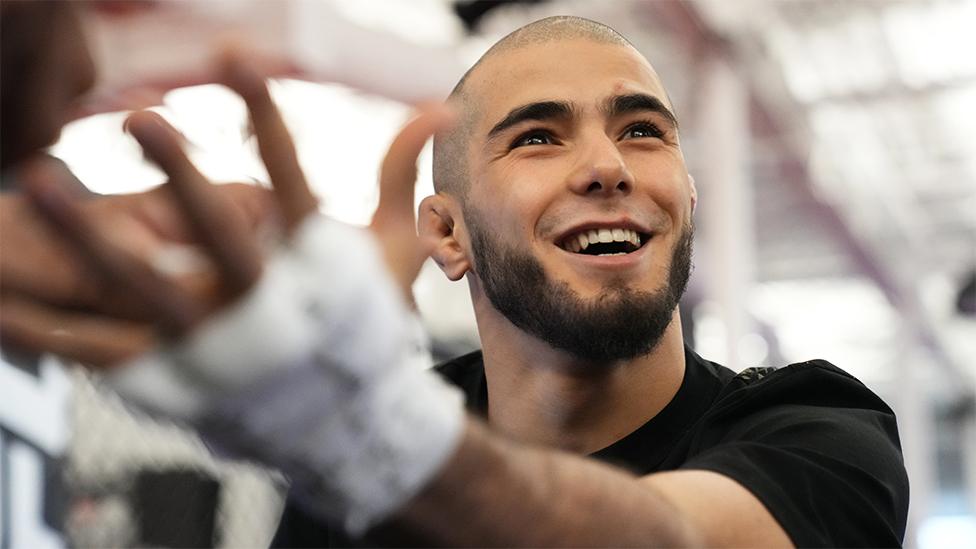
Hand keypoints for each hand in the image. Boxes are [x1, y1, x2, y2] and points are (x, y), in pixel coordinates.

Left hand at [10, 51, 452, 365]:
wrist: (349, 424)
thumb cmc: (365, 326)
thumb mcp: (390, 247)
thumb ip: (398, 171)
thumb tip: (440, 105)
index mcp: (315, 263)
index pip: (291, 177)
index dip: (265, 116)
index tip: (233, 57)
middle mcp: (264, 300)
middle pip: (217, 234)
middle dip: (183, 177)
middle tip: (141, 121)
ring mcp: (216, 343)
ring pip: (146, 287)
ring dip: (86, 237)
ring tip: (35, 184)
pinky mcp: (176, 379)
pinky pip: (104, 351)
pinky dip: (47, 329)